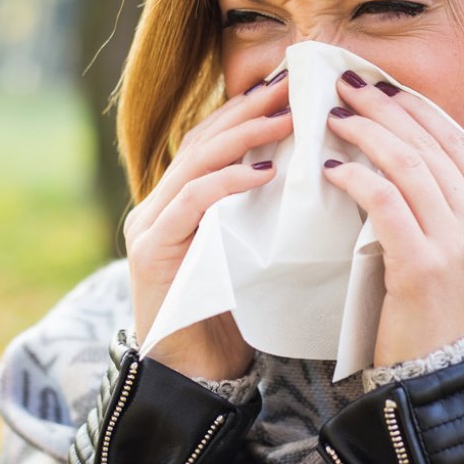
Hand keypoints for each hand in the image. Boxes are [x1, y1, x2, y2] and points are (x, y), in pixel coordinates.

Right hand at [122, 71, 292, 379]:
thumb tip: (313, 170)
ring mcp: (150, 226)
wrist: (197, 379)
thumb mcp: (252, 251)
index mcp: (179, 201)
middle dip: (248, 109)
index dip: (249, 108)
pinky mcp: (151, 252)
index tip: (291, 84)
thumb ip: (263, 212)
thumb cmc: (233, 317)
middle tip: (293, 85)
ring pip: (195, 162)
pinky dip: (227, 182)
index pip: (213, 138)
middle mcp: (158, 205)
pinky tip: (264, 172)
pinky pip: (191, 203)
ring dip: (243, 134)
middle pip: (202, 139)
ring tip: (286, 116)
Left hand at [321, 71, 463, 366]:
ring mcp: (459, 245)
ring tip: (334, 116)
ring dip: (367, 133)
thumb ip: (445, 213)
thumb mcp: (462, 259)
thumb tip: (402, 160)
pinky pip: (385, 203)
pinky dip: (356, 178)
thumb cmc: (440, 319)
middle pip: (431, 146)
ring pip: (409, 166)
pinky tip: (331, 167)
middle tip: (347, 84)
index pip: (457, 145)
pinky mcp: (423, 266)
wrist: (443, 381)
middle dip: (386, 108)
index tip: (382, 87)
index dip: (416, 110)